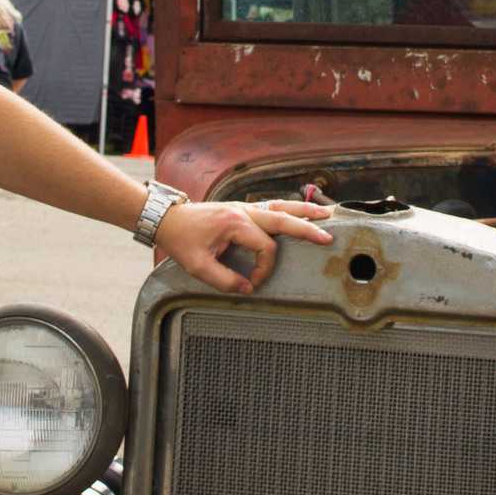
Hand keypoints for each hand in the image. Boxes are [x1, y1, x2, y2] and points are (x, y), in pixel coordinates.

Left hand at [152, 198, 333, 293]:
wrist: (168, 219)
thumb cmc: (181, 240)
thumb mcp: (197, 266)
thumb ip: (224, 280)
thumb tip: (247, 288)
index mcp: (234, 223)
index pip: (265, 247)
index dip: (264, 268)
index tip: (253, 282)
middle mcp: (243, 211)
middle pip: (283, 218)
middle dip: (307, 228)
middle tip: (327, 237)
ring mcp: (244, 207)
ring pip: (281, 206)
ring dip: (305, 211)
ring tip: (327, 214)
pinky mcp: (243, 209)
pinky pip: (272, 206)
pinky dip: (290, 209)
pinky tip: (303, 212)